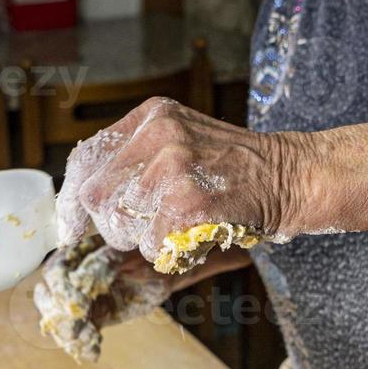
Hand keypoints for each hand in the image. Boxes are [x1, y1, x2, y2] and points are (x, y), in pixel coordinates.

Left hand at [55, 97, 316, 261]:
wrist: (296, 175)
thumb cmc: (238, 169)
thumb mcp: (183, 144)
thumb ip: (136, 164)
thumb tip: (82, 209)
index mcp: (152, 116)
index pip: (85, 158)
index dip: (72, 199)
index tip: (71, 226)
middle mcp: (159, 133)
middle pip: (94, 195)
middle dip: (109, 225)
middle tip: (138, 233)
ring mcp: (174, 165)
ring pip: (121, 223)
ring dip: (142, 240)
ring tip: (177, 228)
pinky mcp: (191, 201)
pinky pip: (152, 243)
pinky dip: (168, 252)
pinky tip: (193, 236)